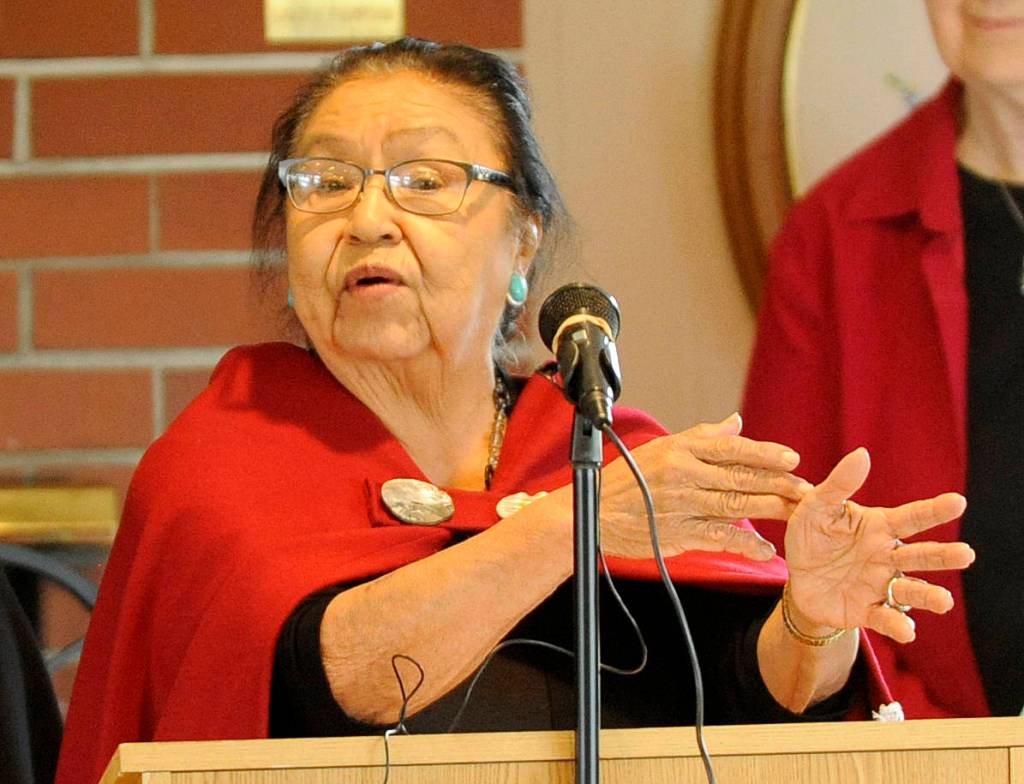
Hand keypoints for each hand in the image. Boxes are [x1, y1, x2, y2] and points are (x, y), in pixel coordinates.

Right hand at [598, 413, 811, 560]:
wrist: (592, 515)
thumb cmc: (626, 481)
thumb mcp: (661, 449)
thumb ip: (702, 437)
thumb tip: (736, 422)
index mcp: (680, 450)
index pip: (730, 448)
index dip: (764, 453)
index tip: (792, 459)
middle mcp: (683, 474)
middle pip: (740, 476)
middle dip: (778, 483)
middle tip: (807, 490)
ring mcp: (681, 504)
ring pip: (736, 504)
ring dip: (771, 509)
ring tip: (797, 513)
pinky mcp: (678, 533)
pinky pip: (719, 537)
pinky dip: (745, 543)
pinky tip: (765, 549)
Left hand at [784, 448, 973, 642]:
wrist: (798, 578)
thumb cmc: (812, 537)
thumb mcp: (816, 507)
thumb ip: (839, 485)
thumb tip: (862, 454)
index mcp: (878, 528)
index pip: (910, 517)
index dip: (933, 510)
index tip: (958, 502)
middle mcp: (887, 557)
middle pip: (920, 556)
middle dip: (943, 556)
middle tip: (966, 554)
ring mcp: (880, 585)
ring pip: (911, 590)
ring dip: (929, 596)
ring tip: (943, 601)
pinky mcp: (867, 610)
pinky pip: (886, 618)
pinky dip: (898, 625)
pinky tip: (907, 631)